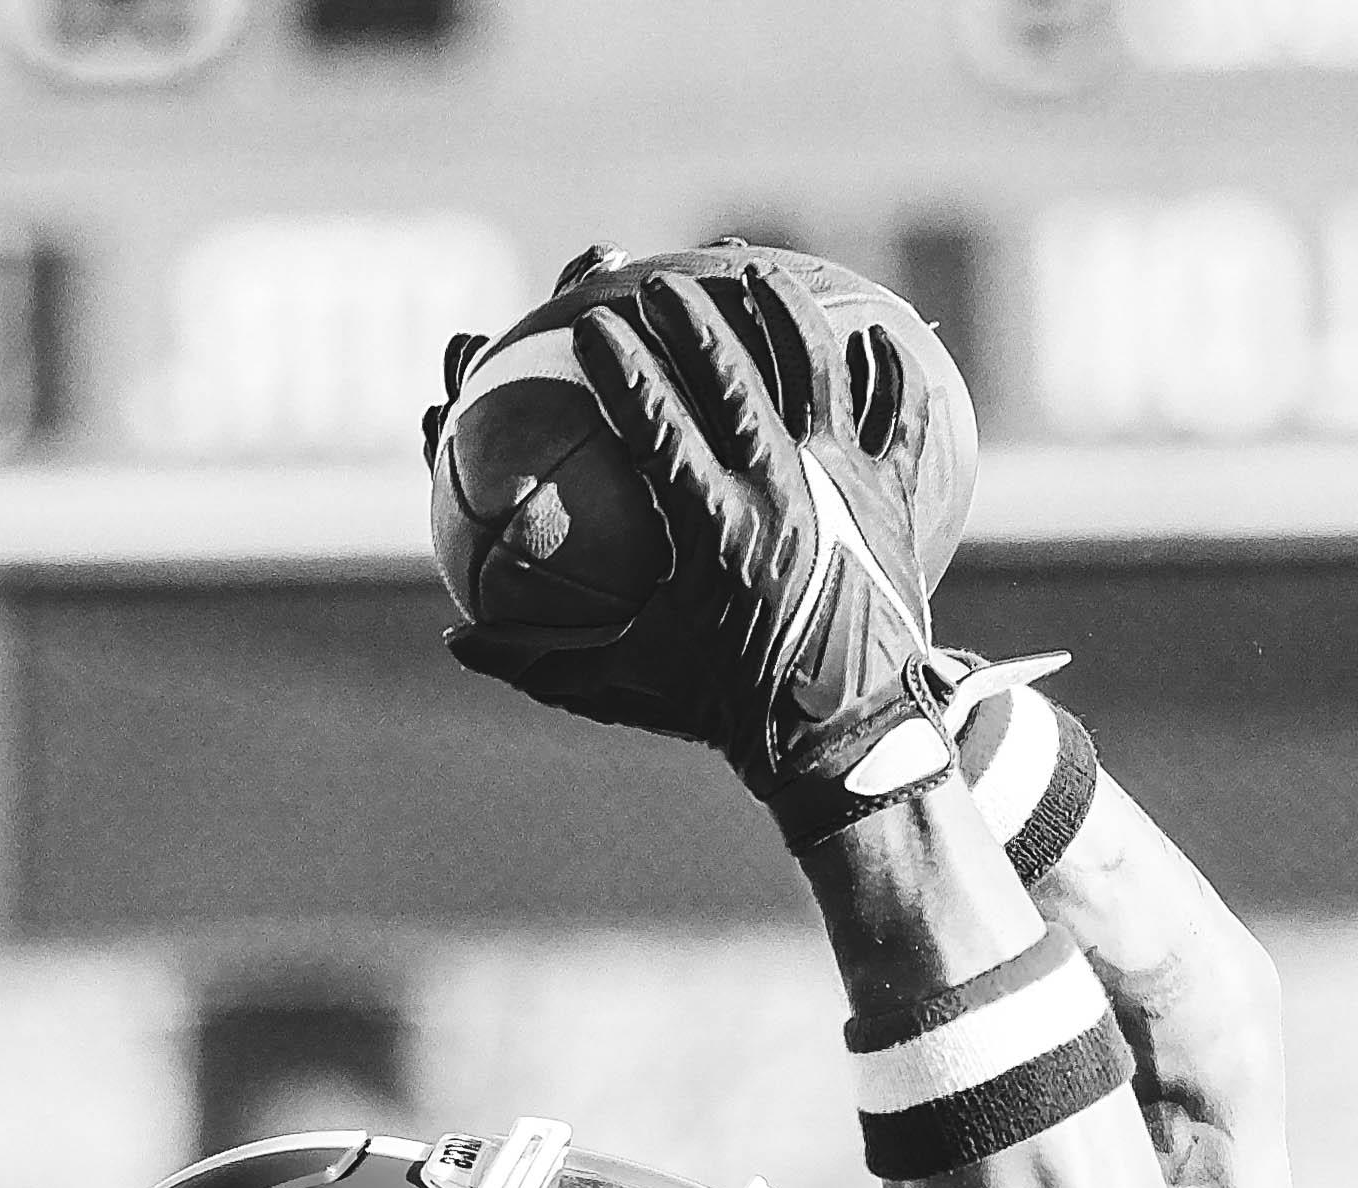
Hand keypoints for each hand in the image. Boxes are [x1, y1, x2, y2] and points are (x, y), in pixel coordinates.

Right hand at [445, 256, 950, 814]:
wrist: (854, 745)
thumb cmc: (734, 715)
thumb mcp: (627, 687)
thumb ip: (538, 660)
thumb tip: (456, 641)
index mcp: (713, 529)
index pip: (657, 422)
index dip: (622, 366)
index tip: (589, 325)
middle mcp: (784, 491)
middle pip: (736, 377)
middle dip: (692, 317)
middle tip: (657, 281)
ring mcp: (847, 488)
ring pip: (818, 375)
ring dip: (785, 316)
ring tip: (757, 273)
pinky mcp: (894, 500)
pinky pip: (900, 421)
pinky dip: (890, 377)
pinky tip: (880, 336)